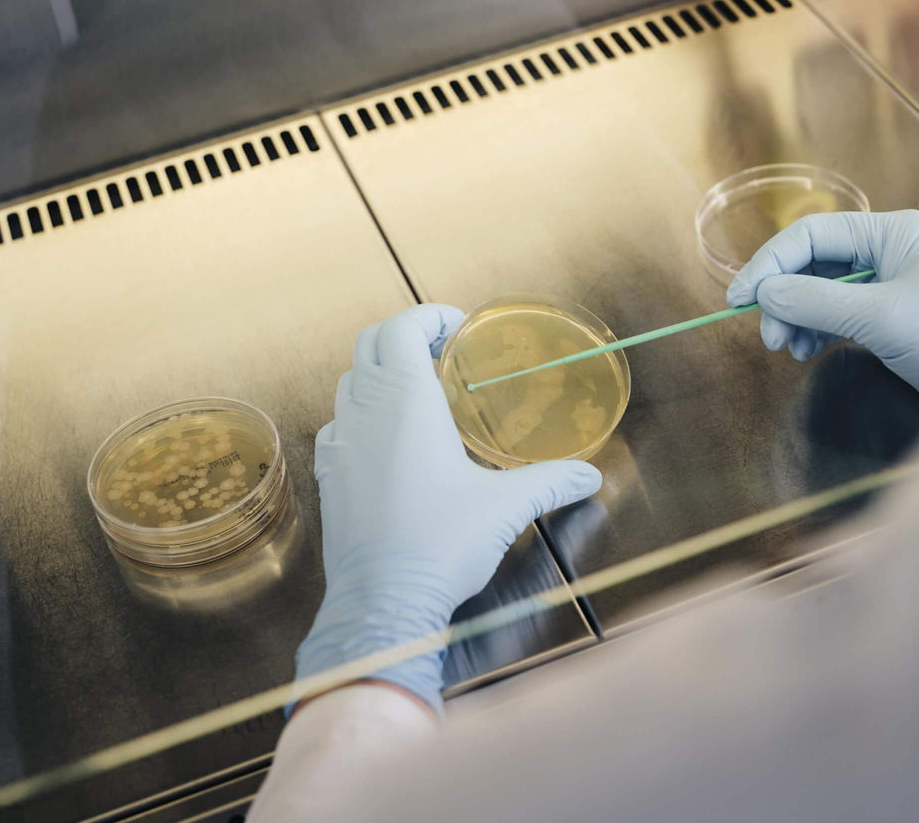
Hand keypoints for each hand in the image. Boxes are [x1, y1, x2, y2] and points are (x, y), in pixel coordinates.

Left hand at [294, 305, 601, 712]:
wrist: (381, 601)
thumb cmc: (441, 543)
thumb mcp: (507, 508)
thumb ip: (551, 482)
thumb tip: (590, 477)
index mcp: (406, 402)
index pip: (401, 328)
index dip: (428, 316)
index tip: (457, 325)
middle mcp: (365, 413)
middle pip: (368, 344)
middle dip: (403, 335)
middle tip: (441, 349)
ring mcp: (339, 445)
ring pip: (349, 382)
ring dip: (379, 372)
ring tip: (418, 390)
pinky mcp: (329, 477)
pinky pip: (338, 425)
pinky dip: (361, 414)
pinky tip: (387, 441)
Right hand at [727, 210, 918, 413]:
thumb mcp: (882, 316)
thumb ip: (818, 301)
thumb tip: (765, 292)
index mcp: (889, 232)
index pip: (811, 235)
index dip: (769, 264)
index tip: (738, 300)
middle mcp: (886, 251)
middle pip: (812, 264)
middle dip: (783, 297)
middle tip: (770, 338)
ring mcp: (889, 286)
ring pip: (821, 291)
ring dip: (797, 317)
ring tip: (788, 350)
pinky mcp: (891, 319)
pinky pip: (837, 315)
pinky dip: (817, 331)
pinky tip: (808, 352)